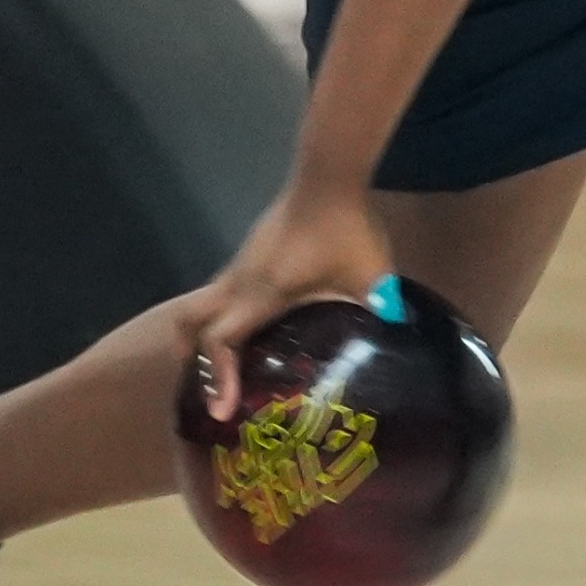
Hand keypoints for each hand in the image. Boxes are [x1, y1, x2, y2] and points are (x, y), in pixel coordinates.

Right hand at [169, 188, 394, 422]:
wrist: (329, 176)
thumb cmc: (345, 228)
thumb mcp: (370, 275)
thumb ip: (381, 308)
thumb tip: (396, 339)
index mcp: (262, 293)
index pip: (221, 340)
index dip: (217, 377)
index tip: (222, 410)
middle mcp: (239, 280)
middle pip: (189, 321)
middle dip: (191, 358)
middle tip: (209, 390)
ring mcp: (239, 264)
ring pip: (201, 305)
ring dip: (204, 336)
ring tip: (224, 370)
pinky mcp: (247, 253)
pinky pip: (219, 292)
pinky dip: (220, 318)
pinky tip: (249, 332)